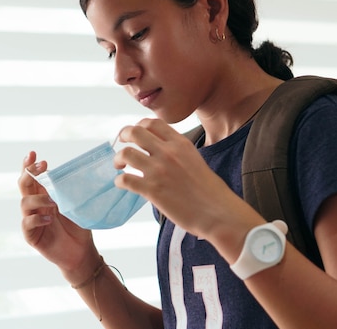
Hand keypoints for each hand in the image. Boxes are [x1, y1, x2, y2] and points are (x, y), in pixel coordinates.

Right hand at [18, 151, 96, 270]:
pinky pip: (27, 223)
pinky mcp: (31, 236)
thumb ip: (70, 190)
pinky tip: (49, 218)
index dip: (30, 165)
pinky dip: (37, 218)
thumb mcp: (76, 204)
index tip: (34, 155)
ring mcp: (31, 219)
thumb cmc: (79, 226)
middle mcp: (35, 205)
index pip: (33, 177)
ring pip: (24, 202)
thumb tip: (74, 171)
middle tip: (40, 167)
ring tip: (54, 202)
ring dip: (38, 199)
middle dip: (28, 173)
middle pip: (24, 185)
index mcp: (44, 195)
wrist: (81, 251)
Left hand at [113, 119, 248, 238]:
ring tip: (119, 166)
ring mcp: (159, 171)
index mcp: (180, 144)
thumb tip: (160, 151)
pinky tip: (123, 184)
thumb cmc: (210, 191)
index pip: (153, 123)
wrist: (218, 213)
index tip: (135, 134)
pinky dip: (119, 181)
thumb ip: (177, 152)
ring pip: (126, 154)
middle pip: (134, 132)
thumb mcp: (195, 160)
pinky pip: (125, 179)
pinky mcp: (152, 191)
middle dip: (123, 136)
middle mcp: (168, 153)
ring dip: (118, 159)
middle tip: (121, 144)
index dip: (139, 125)